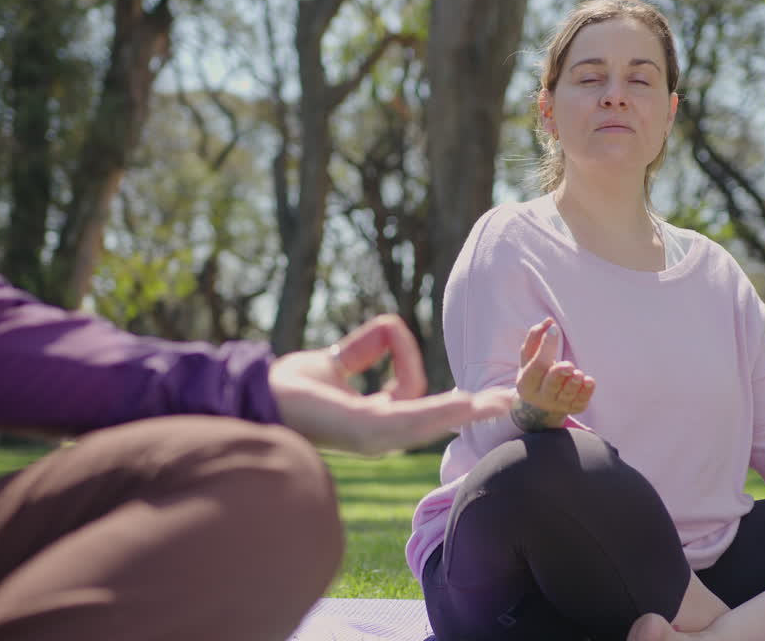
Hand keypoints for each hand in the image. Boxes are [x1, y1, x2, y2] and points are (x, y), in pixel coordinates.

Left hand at [269, 314, 511, 454]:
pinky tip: (471, 403)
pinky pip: (418, 415)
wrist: (257, 400)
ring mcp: (379, 436)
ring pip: (435, 418)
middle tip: (508, 400)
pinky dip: (446, 410)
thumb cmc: (286, 386)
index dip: (427, 376)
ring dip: (469, 409)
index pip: (419, 401)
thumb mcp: (334, 361)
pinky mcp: (371, 429)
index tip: (421, 352)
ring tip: (501, 401)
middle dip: (474, 409)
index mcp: (376, 422)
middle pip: (439, 418)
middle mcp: (382, 434)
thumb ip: (365, 347)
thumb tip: (391, 327)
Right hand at [511, 318, 594, 431]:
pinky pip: (582, 400)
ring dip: (575, 381)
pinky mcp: (574, 409)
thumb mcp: (529, 358)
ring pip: (568, 393)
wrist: (541, 405)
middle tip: (569, 365)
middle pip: (552, 384)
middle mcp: (541, 397)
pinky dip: (587, 390)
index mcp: (527, 383)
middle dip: (560, 373)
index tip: (554, 329)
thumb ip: (535, 337)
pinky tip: (588, 380)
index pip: (537, 364)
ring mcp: (558, 405)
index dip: (546, 346)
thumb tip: (549, 321)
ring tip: (577, 373)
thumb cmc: (535, 373)